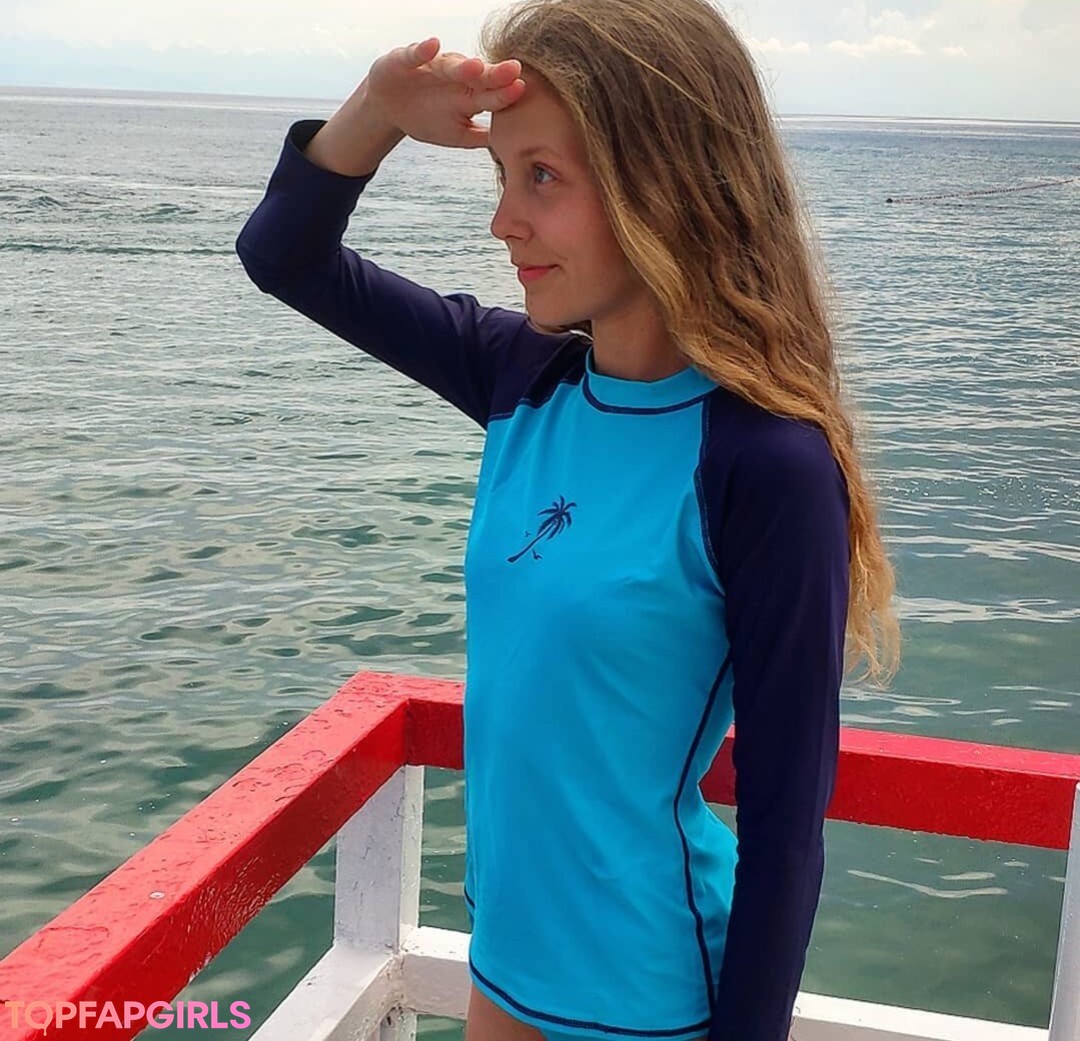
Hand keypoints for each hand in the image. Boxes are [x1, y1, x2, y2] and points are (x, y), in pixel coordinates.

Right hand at [364, 37, 525, 148]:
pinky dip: (423, 50)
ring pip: (450, 65)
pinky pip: (416, 53)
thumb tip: (504, 145)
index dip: (505, 93)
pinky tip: (432, 45)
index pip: (491, 95)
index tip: (520, 89)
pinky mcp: (409, 59)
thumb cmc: (427, 119)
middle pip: (477, 77)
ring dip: (462, 66)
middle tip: (513, 70)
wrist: (390, 109)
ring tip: (475, 67)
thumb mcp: (454, 135)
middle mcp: (456, 79)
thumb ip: (477, 137)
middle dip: (494, 74)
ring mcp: (433, 67)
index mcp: (469, 97)